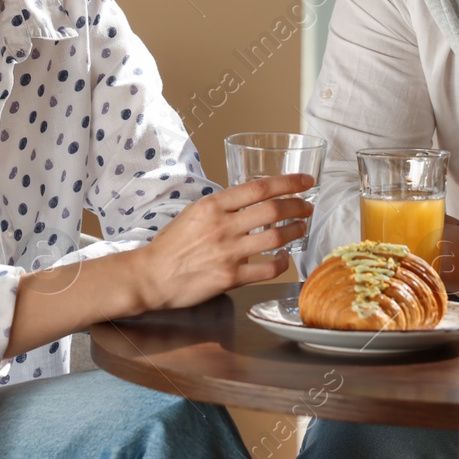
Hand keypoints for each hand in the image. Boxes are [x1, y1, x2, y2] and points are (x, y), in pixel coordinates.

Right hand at [133, 174, 314, 310]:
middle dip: (298, 206)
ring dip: (295, 231)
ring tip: (301, 228)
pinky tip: (284, 258)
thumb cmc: (170, 246)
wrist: (151, 277)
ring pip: (276, 237)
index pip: (258, 188)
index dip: (288, 182)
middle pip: (273, 210)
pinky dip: (282, 262)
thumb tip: (248, 203)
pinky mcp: (230, 277)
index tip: (305, 181)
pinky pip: (268, 269)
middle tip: (308, 206)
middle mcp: (222, 226)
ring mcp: (228, 252)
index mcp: (212, 206)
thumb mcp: (192, 213)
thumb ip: (221, 208)